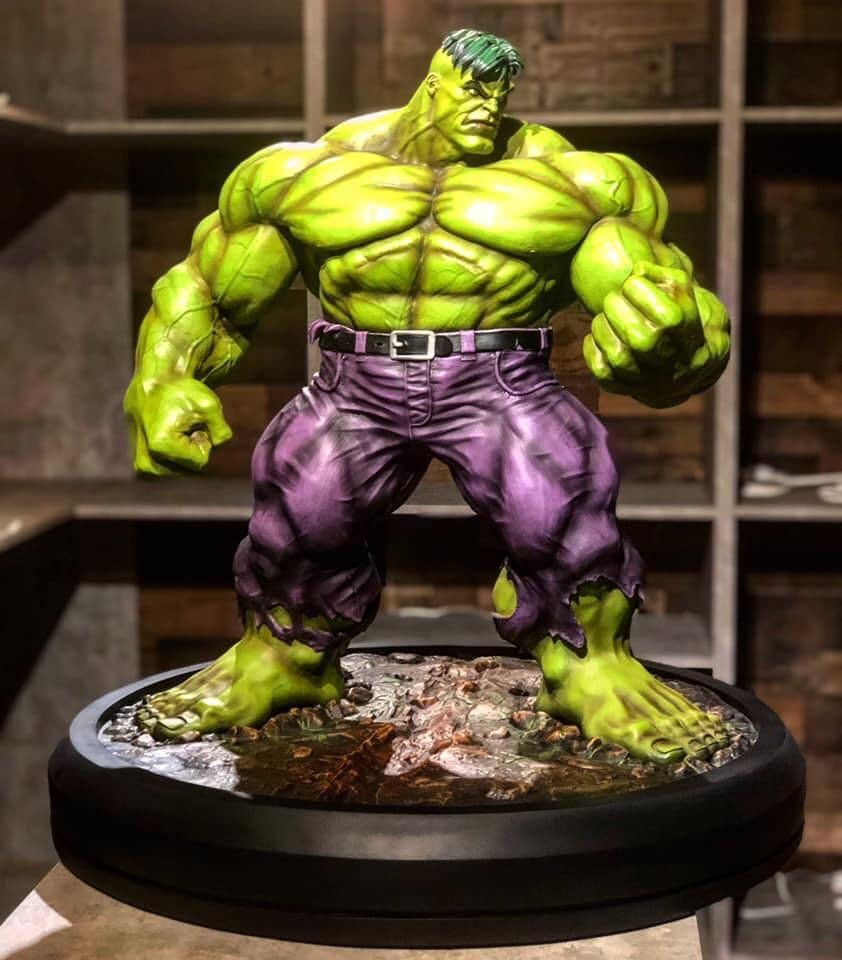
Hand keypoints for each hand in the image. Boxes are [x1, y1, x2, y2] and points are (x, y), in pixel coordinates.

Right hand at [124, 377, 232, 474]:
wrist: (152, 381)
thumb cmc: (181, 391)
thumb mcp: (209, 405)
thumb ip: (222, 432)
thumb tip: (219, 446)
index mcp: (161, 446)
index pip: (201, 461)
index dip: (203, 439)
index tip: (193, 422)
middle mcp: (147, 460)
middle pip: (190, 468)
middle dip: (193, 448)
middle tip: (184, 424)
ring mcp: (142, 464)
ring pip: (181, 469)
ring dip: (184, 452)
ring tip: (175, 428)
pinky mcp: (141, 464)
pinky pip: (171, 467)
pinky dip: (175, 453)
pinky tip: (169, 433)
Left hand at [583, 254, 729, 407]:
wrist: (687, 368)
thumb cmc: (681, 321)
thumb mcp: (684, 292)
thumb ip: (662, 273)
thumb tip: (637, 269)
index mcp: (672, 321)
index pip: (634, 287)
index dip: (633, 284)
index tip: (637, 289)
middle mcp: (655, 349)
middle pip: (615, 310)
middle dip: (614, 301)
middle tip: (618, 303)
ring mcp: (636, 371)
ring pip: (602, 336)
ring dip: (601, 323)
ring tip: (611, 320)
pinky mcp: (618, 386)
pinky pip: (594, 362)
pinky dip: (593, 346)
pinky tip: (603, 338)